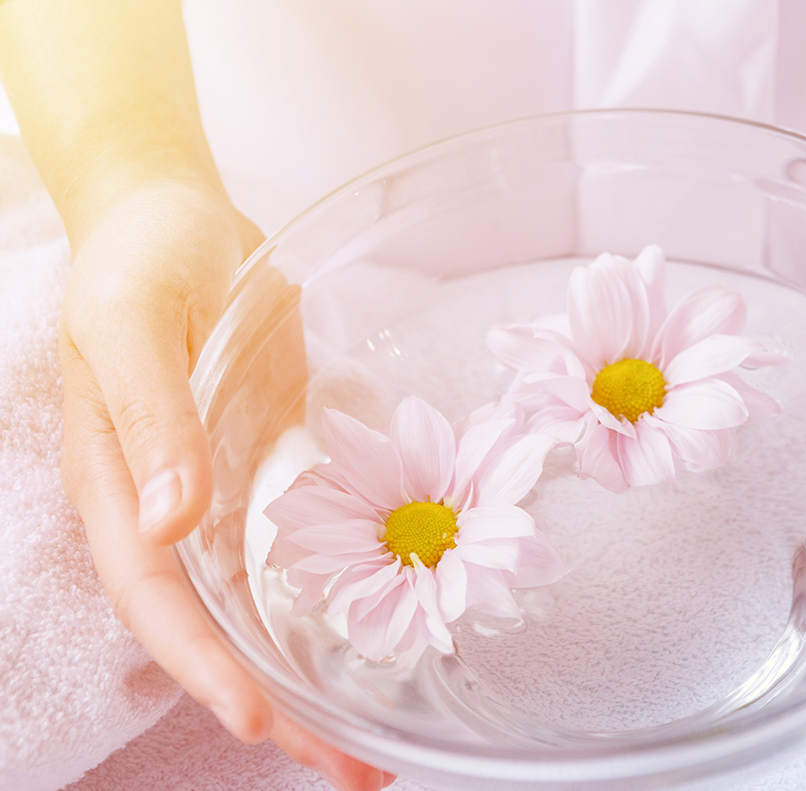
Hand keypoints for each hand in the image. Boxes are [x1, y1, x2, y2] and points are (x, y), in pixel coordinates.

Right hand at [58, 177, 392, 790]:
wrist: (178, 219)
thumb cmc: (140, 264)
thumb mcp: (130, 328)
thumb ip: (150, 420)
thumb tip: (175, 521)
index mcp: (121, 492)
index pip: (160, 602)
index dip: (206, 668)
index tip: (262, 720)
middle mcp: (175, 513)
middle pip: (222, 630)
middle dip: (281, 706)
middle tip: (357, 767)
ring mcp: (227, 496)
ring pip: (270, 605)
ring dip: (319, 671)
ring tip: (382, 737)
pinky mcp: (272, 470)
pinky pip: (306, 550)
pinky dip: (342, 599)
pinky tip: (394, 634)